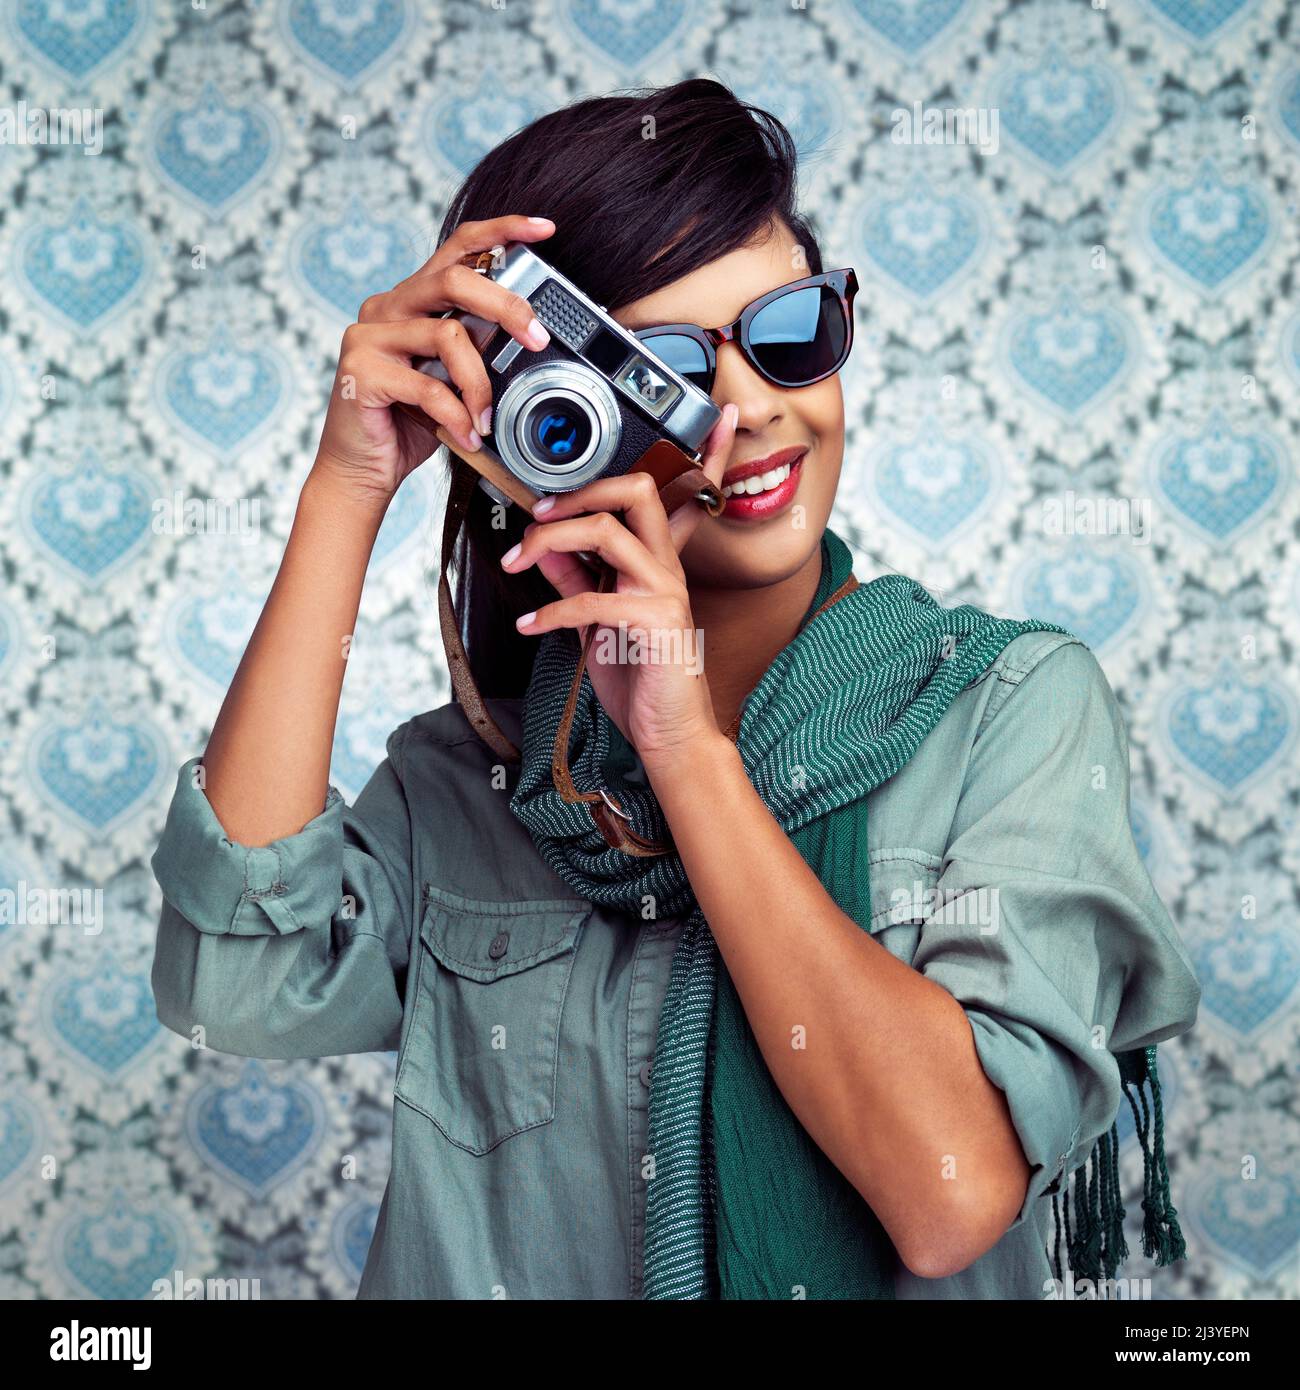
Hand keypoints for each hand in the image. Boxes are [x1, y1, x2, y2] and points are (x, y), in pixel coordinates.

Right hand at [310, 214, 556, 505]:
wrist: (360, 472)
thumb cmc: (409, 426)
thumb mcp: (452, 381)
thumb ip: (477, 352)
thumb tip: (531, 340)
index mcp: (411, 301)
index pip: (457, 249)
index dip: (501, 231)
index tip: (544, 228)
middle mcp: (387, 307)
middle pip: (456, 280)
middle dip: (507, 306)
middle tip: (537, 338)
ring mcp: (368, 336)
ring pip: (448, 336)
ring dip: (480, 383)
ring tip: (487, 418)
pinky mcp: (359, 371)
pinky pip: (428, 386)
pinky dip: (457, 415)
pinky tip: (467, 436)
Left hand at [500, 404, 738, 771]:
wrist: (668, 735)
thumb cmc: (640, 677)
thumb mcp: (596, 619)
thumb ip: (574, 578)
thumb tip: (543, 544)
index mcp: (660, 561)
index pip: (686, 495)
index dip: (705, 450)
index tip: (719, 414)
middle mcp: (667, 567)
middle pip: (637, 490)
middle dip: (577, 492)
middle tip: (537, 512)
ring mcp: (665, 591)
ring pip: (608, 530)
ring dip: (550, 538)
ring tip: (518, 560)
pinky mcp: (654, 621)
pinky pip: (591, 598)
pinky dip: (548, 609)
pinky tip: (528, 624)